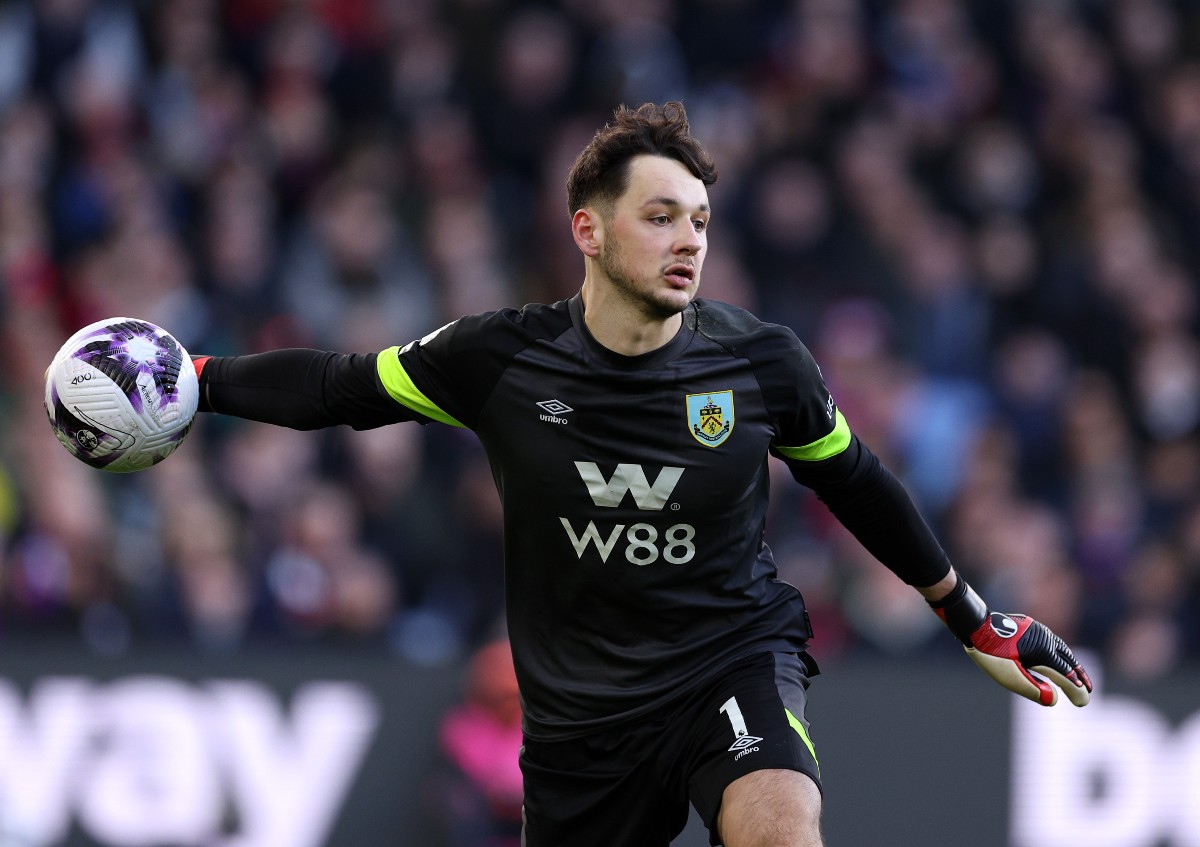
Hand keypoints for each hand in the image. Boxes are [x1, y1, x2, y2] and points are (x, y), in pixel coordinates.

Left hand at [928, 574, 1092, 706]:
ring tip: (1078, 675)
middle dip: (1079, 676)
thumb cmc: (991, 654)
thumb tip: (1055, 700)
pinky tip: (1058, 658)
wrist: (976, 626)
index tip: (1084, 702)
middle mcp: (1045, 639)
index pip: (1065, 675)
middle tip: (1088, 690)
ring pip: (1061, 650)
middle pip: (1068, 661)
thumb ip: (1033, 689)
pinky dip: (1059, 653)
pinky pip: (1051, 642)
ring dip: (1071, 663)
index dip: (1076, 689)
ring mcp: (1038, 630)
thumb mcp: (1010, 677)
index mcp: (1043, 652)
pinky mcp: (1031, 626)